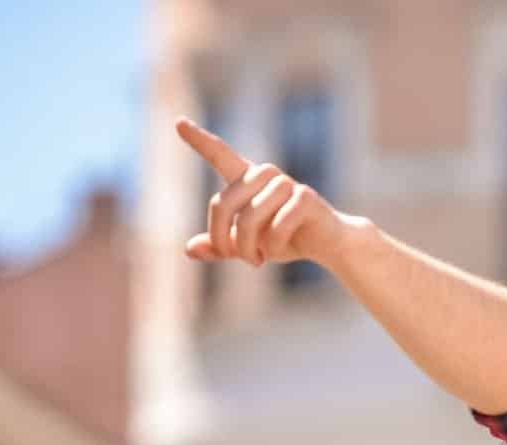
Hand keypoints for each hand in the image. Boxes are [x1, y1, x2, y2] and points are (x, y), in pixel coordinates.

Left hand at [176, 116, 348, 266]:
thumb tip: (189, 250)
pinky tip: (275, 252)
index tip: (178, 123)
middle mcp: (264, 175)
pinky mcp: (305, 197)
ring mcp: (286, 183)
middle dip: (222, 238)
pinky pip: (277, 225)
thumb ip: (221, 246)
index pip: (221, 155)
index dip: (200, 140)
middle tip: (233, 258)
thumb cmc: (285, 239)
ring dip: (249, 247)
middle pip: (222, 203)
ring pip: (249, 218)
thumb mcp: (249, 246)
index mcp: (247, 180)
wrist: (328, 244)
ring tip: (258, 260)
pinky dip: (272, 246)